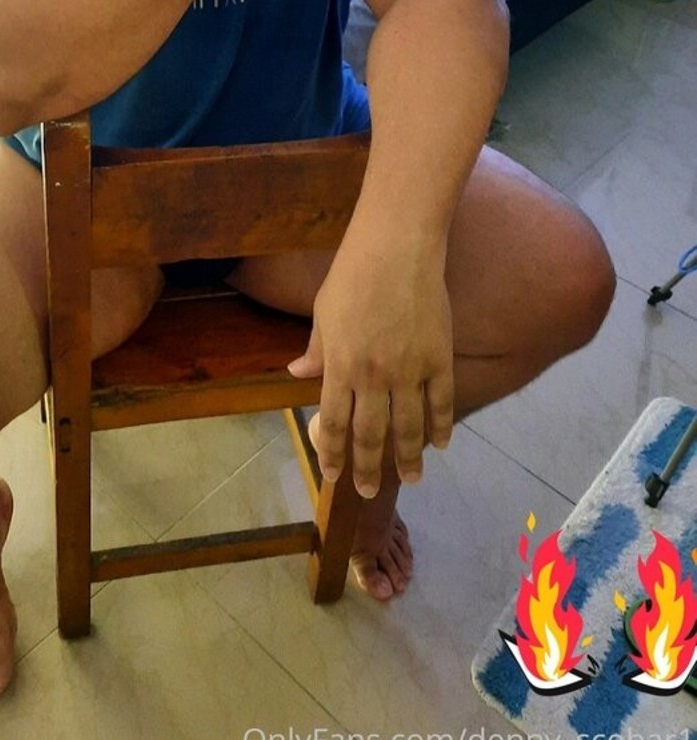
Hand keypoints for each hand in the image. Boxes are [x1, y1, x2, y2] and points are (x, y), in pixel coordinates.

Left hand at [287, 237, 454, 496]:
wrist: (397, 248)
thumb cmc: (352, 275)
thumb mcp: (322, 312)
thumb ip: (315, 349)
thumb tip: (297, 374)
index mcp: (340, 365)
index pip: (333, 422)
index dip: (331, 453)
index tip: (331, 475)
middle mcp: (374, 376)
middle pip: (370, 434)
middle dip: (367, 468)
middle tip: (368, 491)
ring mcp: (410, 370)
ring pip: (409, 428)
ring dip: (408, 458)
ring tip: (412, 479)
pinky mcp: (440, 358)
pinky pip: (442, 402)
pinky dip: (442, 426)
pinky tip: (440, 444)